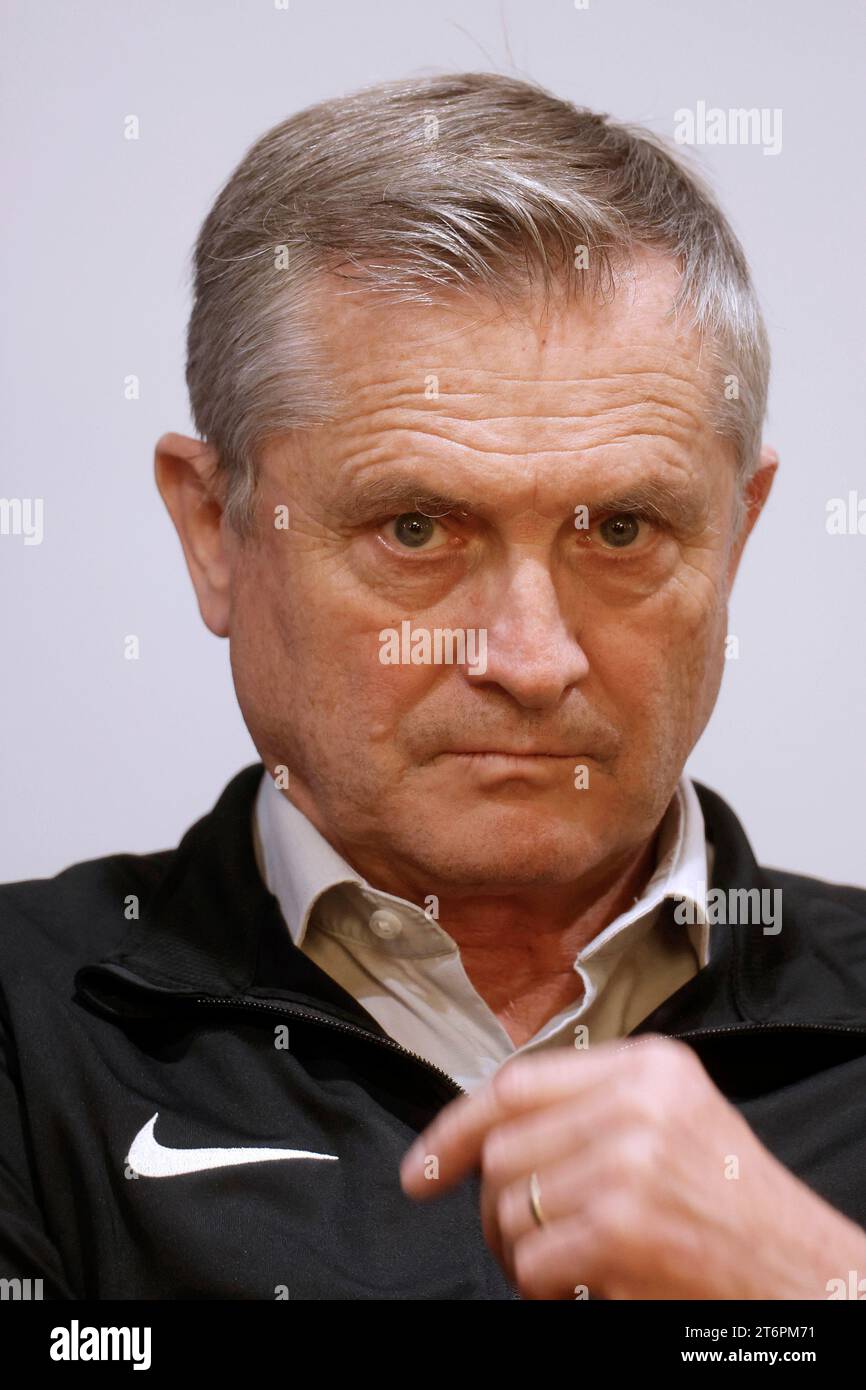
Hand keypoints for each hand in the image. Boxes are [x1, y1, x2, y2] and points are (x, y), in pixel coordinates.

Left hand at [399, 1035, 865, 1298]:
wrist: (802, 1273)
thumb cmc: (734, 1203)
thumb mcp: (674, 1117)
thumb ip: (593, 1104)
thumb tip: (487, 1131)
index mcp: (648, 1065)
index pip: (515, 1082)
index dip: (453, 1127)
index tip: (422, 1168)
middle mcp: (636, 1104)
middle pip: (502, 1150)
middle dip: (493, 1206)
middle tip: (519, 1238)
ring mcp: (627, 1164)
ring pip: (508, 1209)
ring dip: (520, 1253)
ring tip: (568, 1263)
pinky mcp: (621, 1229)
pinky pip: (532, 1262)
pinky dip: (544, 1288)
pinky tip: (586, 1286)